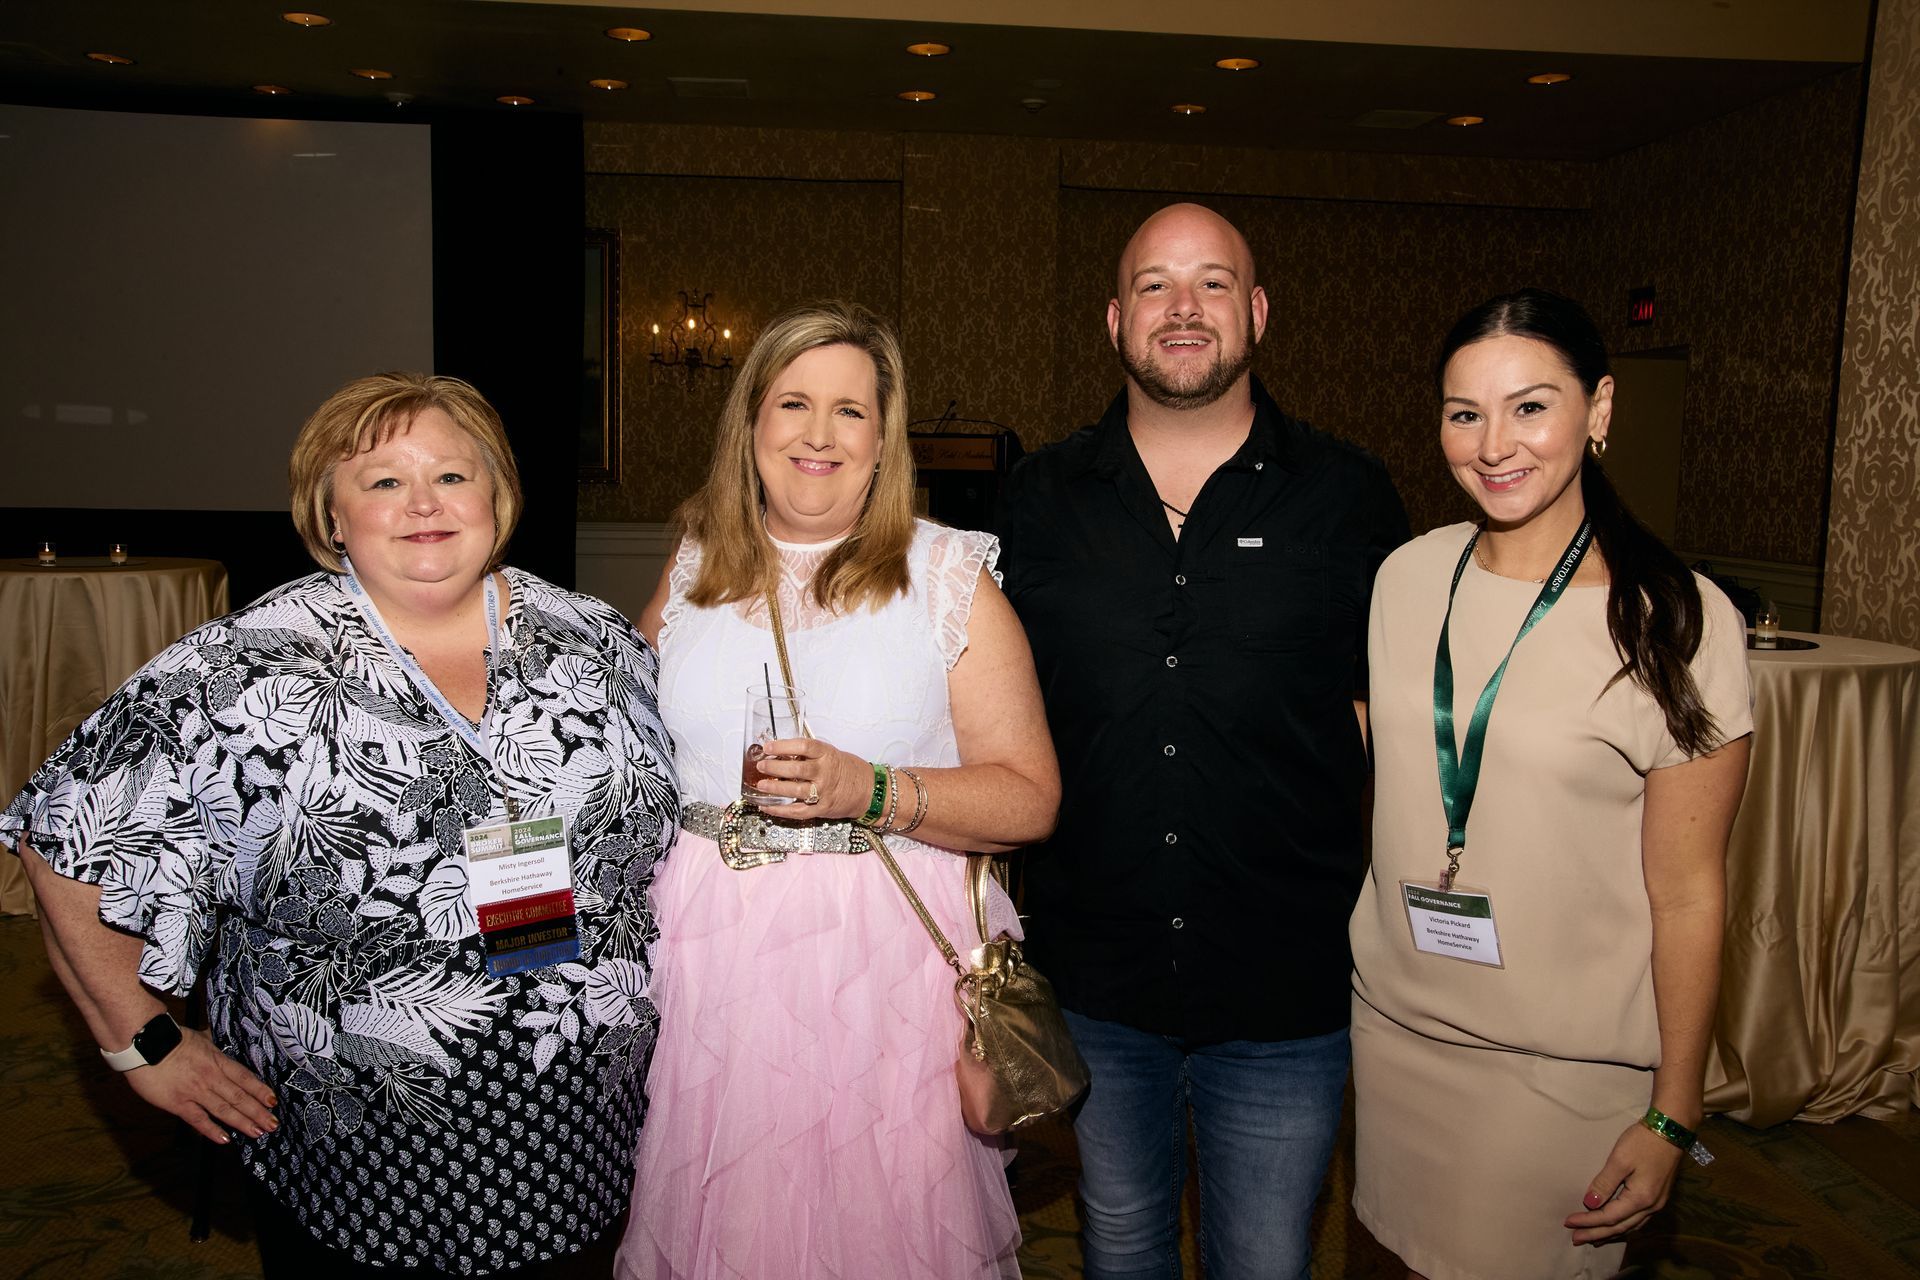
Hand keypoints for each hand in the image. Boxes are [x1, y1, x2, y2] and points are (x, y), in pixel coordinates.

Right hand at [124, 1025, 278, 1143]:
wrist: (145, 1043)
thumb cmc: (170, 1037)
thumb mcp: (199, 1037)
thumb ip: (211, 1042)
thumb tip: (216, 1038)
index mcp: (218, 1060)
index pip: (245, 1078)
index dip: (260, 1091)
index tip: (273, 1101)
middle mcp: (211, 1077)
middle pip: (240, 1097)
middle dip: (258, 1112)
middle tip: (273, 1124)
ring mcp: (196, 1091)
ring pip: (225, 1109)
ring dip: (242, 1122)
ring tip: (257, 1132)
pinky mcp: (178, 1103)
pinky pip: (198, 1119)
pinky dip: (212, 1130)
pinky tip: (225, 1140)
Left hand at [749, 736, 880, 820]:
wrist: (869, 790)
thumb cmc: (848, 770)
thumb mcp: (831, 754)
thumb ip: (809, 755)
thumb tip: (780, 754)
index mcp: (828, 755)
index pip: (803, 746)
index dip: (783, 746)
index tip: (768, 747)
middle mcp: (826, 772)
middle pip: (797, 769)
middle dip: (775, 767)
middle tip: (761, 765)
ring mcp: (824, 792)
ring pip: (796, 791)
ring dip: (775, 789)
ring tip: (761, 785)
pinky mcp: (822, 809)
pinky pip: (798, 811)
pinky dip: (780, 811)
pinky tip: (767, 807)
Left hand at [1563, 1120, 1684, 1244]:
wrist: (1670, 1130)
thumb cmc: (1643, 1142)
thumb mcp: (1620, 1160)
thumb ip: (1604, 1183)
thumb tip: (1590, 1204)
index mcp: (1640, 1199)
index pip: (1609, 1217)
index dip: (1588, 1221)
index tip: (1568, 1223)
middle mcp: (1651, 1207)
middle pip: (1620, 1227)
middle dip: (1597, 1233)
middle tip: (1575, 1239)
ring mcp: (1657, 1203)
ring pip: (1631, 1226)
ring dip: (1610, 1233)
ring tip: (1592, 1238)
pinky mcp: (1658, 1197)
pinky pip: (1638, 1220)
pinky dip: (1624, 1226)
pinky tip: (1616, 1226)